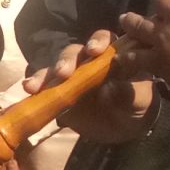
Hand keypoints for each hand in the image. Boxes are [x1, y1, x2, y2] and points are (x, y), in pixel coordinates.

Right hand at [28, 31, 152, 143]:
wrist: (125, 129)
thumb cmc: (136, 105)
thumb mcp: (140, 100)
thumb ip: (128, 92)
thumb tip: (112, 87)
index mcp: (110, 56)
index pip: (103, 40)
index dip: (97, 42)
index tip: (94, 51)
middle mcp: (87, 62)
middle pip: (74, 53)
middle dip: (66, 60)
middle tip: (63, 72)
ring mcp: (71, 77)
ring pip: (54, 69)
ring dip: (44, 74)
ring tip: (34, 86)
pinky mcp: (58, 93)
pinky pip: (44, 88)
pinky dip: (36, 88)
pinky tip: (29, 91)